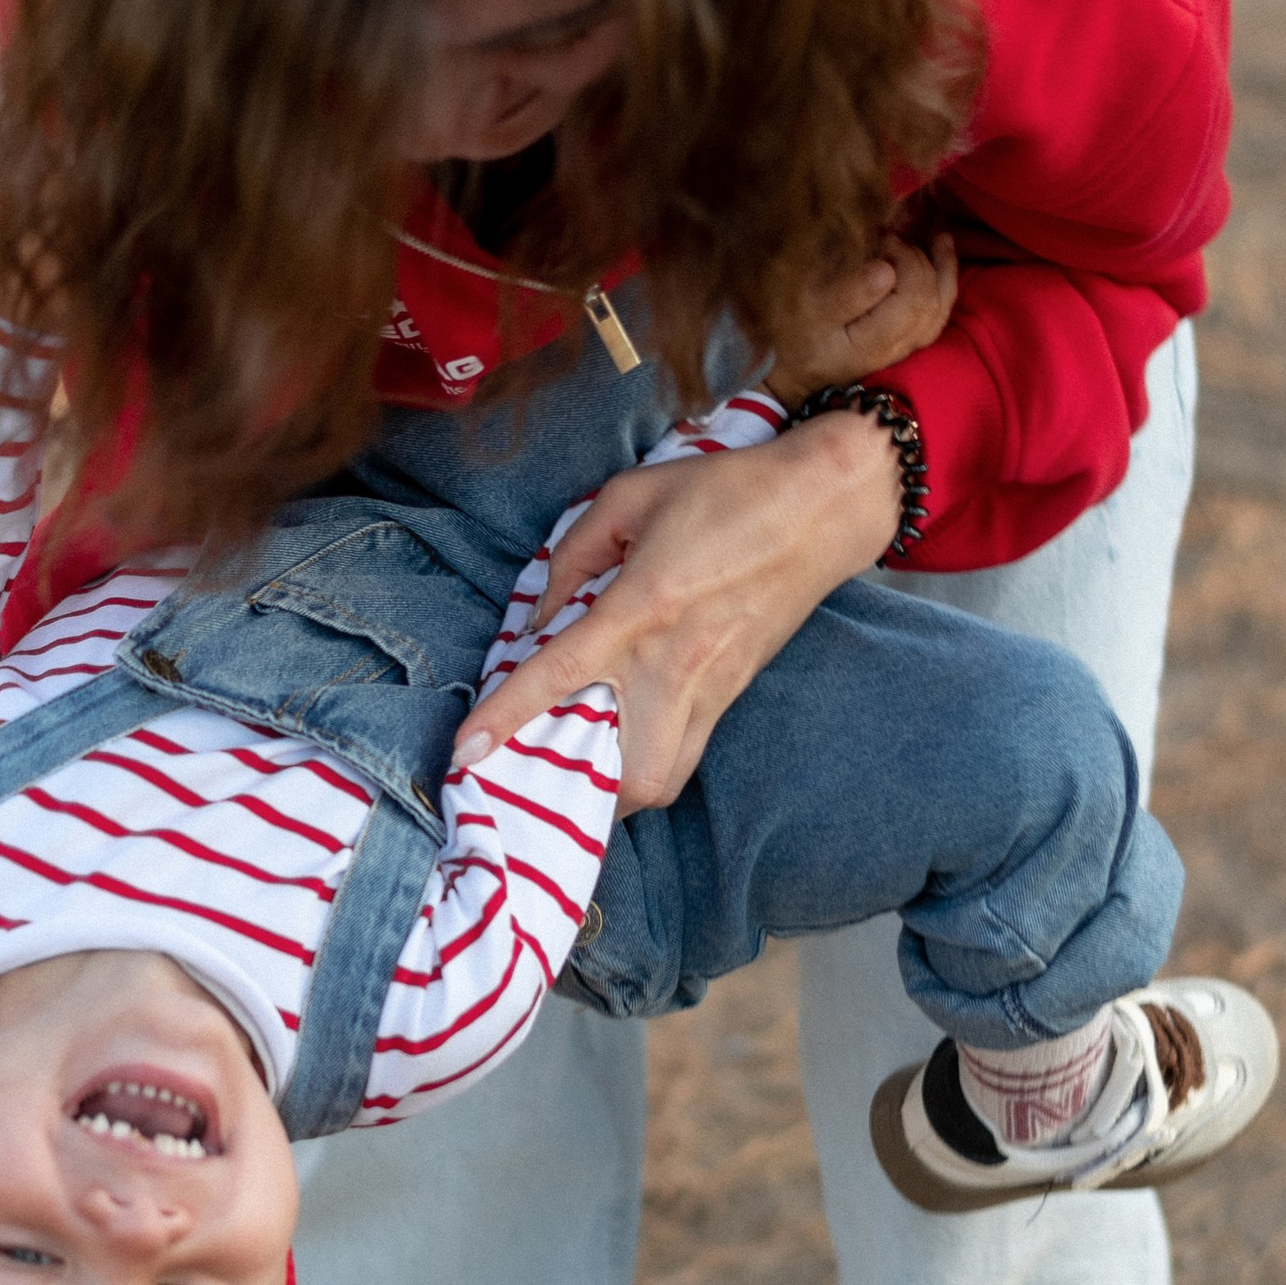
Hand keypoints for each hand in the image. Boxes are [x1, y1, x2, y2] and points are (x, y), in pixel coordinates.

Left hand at [453, 416, 902, 812]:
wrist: (821, 508)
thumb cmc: (725, 492)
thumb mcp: (630, 496)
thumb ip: (573, 554)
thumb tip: (541, 614)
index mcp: (640, 608)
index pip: (559, 673)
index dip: (505, 716)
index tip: (463, 752)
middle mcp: (675, 664)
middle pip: (631, 774)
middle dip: (584, 792)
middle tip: (541, 769)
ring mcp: (712, 687)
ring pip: (664, 781)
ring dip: (620, 789)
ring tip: (583, 763)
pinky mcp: (735, 693)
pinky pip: (689, 755)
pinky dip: (652, 764)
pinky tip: (626, 736)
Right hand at [763, 230, 957, 409]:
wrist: (789, 375)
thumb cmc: (791, 339)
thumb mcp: (808, 314)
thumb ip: (848, 295)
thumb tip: (887, 271)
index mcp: (873, 342)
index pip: (914, 297)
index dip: (907, 260)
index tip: (882, 239)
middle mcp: (896, 349)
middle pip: (931, 300)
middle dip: (920, 259)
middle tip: (892, 238)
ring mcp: (903, 348)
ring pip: (940, 309)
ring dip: (942, 270)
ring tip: (939, 238)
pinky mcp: (903, 343)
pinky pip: (936, 316)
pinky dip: (942, 286)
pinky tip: (939, 263)